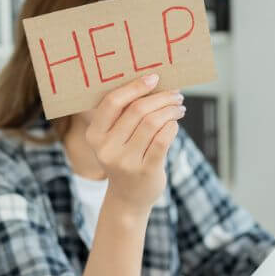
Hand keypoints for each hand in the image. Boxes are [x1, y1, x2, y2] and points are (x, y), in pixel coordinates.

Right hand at [84, 74, 184, 214]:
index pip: (112, 102)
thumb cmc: (125, 157)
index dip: (135, 87)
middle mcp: (107, 148)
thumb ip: (125, 115)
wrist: (129, 198)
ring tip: (179, 107)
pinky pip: (163, 139)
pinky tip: (175, 124)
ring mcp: (126, 161)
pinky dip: (172, 126)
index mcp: (95, 135)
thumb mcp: (115, 139)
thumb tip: (153, 82)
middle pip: (137, 110)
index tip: (154, 78)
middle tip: (176, 94)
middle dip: (161, 97)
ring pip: (153, 123)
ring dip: (170, 110)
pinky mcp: (145, 171)